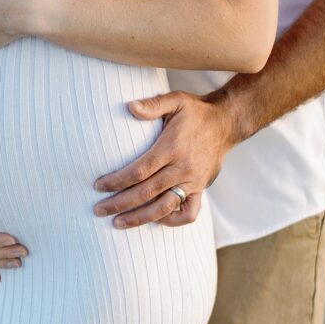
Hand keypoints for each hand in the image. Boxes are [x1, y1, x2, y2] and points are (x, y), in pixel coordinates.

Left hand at [93, 90, 233, 229]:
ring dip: (139, 218)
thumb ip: (152, 105)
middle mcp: (182, 168)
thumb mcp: (176, 100)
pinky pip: (188, 213)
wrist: (226, 122)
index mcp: (172, 148)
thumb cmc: (196, 111)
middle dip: (119, 203)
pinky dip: (171, 221)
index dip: (117, 181)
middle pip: (146, 193)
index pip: (139, 171)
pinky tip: (154, 219)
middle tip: (98, 210)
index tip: (98, 185)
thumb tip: (129, 106)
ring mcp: (193, 181)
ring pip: (163, 208)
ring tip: (118, 223)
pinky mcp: (201, 189)